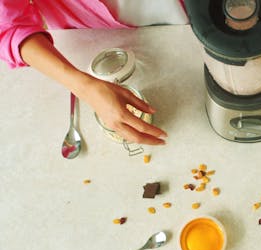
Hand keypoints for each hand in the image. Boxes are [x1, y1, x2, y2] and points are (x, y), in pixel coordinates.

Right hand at [18, 33, 166, 144]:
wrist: (88, 90)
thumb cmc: (105, 89)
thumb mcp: (126, 94)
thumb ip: (140, 104)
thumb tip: (152, 111)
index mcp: (121, 114)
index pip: (142, 127)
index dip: (154, 132)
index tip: (163, 133)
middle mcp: (117, 123)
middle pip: (137, 138)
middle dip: (151, 141)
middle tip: (161, 141)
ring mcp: (112, 126)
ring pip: (131, 138)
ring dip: (144, 140)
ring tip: (154, 140)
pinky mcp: (110, 126)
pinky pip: (125, 135)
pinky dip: (135, 137)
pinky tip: (141, 135)